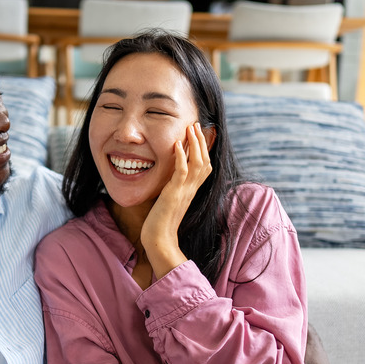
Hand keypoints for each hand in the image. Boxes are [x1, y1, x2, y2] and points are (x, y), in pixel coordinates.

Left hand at [141, 123, 211, 278]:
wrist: (159, 239)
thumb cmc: (160, 223)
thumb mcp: (169, 201)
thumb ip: (172, 188)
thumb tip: (168, 180)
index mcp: (191, 190)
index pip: (204, 166)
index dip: (204, 149)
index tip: (199, 134)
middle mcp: (191, 189)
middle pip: (205, 160)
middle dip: (201, 141)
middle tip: (196, 124)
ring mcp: (184, 191)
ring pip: (197, 163)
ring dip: (195, 144)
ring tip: (190, 128)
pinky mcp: (174, 194)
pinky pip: (181, 172)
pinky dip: (181, 157)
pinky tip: (177, 144)